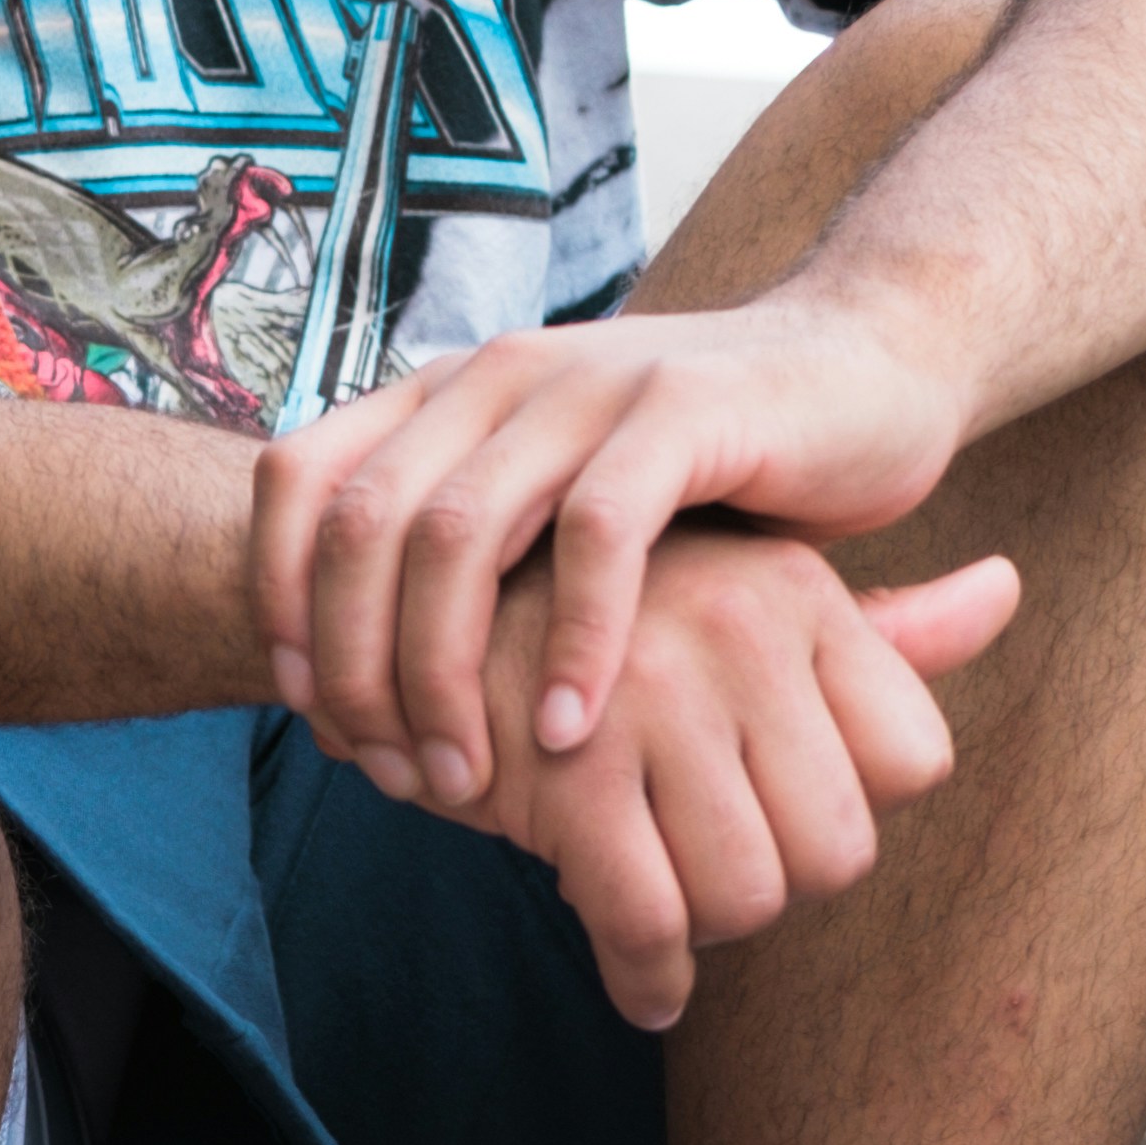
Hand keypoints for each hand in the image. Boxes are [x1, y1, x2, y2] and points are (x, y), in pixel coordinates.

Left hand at [250, 288, 970, 807]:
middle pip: (364, 525)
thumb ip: (469, 556)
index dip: (279, 600)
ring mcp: (587, 384)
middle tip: (389, 773)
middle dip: (356, 668)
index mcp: (451, 391)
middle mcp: (500, 374)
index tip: (311, 713)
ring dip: (444, 671)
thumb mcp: (556, 500)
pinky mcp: (683, 412)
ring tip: (467, 776)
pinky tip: (570, 729)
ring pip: (458, 532)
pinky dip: (574, 643)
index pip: (300, 479)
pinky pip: (597, 535)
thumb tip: (354, 686)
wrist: (866, 368)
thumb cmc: (704, 473)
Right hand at [466, 516, 1017, 1030]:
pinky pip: (650, 924)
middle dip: (779, 885)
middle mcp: (741, 633)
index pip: (916, 761)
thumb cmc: (605, 625)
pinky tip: (642, 982)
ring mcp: (656, 698)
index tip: (778, 807)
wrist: (413, 620)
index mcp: (799, 594)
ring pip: (748, 896)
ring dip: (705, 928)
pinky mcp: (569, 772)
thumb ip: (884, 627)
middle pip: (841, 850)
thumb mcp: (751, 598)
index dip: (849, 808)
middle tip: (710, 862)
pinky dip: (648, 979)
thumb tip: (1005, 591)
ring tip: (662, 887)